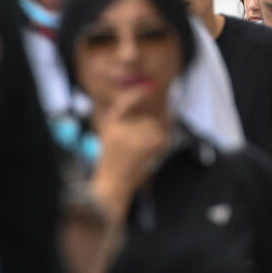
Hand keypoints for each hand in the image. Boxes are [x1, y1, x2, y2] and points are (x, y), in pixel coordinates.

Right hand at [92, 90, 169, 221]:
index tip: (149, 87)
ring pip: (155, 127)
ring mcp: (132, 136)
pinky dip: (160, 146)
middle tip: (139, 148)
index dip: (136, 94)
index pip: (124, 103)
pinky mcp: (143, 146)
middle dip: (150, 130)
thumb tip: (146, 112)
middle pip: (147, 119)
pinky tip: (150, 155)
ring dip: (155, 138)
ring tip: (143, 153)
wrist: (111, 184)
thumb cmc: (113, 163)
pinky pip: (160, 137)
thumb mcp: (112, 138)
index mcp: (111, 125)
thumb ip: (125, 123)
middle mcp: (120, 128)